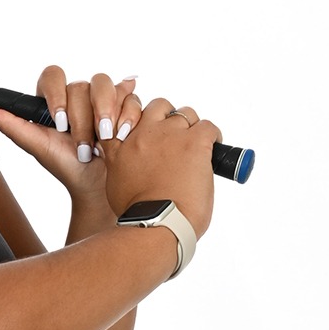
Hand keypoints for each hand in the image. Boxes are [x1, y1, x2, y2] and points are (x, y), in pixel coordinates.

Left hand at [0, 65, 140, 201]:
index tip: (59, 121)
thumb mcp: (37, 148)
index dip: (57, 94)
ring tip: (104, 141)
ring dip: (106, 116)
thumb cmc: (65, 166)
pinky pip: (130, 96)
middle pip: (82, 85)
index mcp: (54, 99)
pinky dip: (127, 117)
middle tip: (83, 145)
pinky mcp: (126, 104)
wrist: (98, 184)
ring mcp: (103, 97)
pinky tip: (122, 136)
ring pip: (106, 85)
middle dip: (83, 119)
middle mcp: (78, 94)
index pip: (52, 75)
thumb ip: (12, 127)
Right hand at [103, 98, 220, 237]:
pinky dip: (213, 136)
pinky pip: (208, 126)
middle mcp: (143, 134)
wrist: (157, 222)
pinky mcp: (194, 142)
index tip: (150, 129)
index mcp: (121, 145)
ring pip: (186, 113)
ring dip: (192, 127)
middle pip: (159, 107)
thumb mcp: (115, 184)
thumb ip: (120, 165)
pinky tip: (213, 149)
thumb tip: (133, 165)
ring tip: (196, 147)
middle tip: (177, 139)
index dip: (142, 117)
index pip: (128, 110)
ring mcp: (169, 135)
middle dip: (170, 119)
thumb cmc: (139, 213)